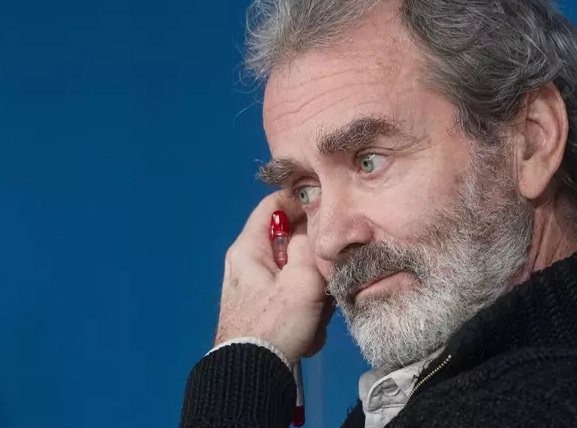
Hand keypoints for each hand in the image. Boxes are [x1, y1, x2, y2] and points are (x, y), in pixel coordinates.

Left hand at [214, 191, 333, 361]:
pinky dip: (303, 313)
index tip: (329, 213)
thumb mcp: (301, 280)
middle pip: (289, 243)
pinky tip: (307, 332)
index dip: (302, 202)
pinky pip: (291, 298)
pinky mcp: (261, 309)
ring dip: (312, 295)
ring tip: (315, 317)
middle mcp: (247, 262)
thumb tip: (312, 228)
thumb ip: (309, 247)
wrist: (251, 375)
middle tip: (324, 282)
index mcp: (249, 247)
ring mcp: (253, 287)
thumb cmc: (274, 324)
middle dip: (313, 263)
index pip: (274, 203)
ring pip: (295, 274)